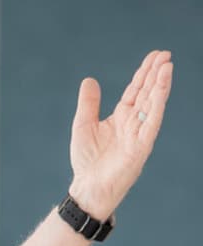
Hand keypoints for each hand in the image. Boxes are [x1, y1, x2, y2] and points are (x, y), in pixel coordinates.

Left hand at [66, 50, 173, 222]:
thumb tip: (89, 80)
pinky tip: (161, 88)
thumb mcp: (83, 125)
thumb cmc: (87, 161)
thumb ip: (88, 104)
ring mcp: (140, 132)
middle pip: (148, 92)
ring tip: (167, 64)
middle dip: (156, 73)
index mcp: (122, 117)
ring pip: (153, 103)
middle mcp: (134, 122)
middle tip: (165, 53)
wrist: (88, 187)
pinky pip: (152, 120)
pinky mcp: (142, 144)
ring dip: (160, 84)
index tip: (154, 55)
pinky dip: (157, 103)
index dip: (144, 73)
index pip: (136, 90)